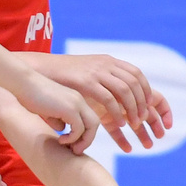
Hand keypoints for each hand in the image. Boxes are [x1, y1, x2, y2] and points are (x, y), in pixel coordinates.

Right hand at [12, 71, 97, 155]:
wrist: (23, 84)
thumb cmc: (30, 95)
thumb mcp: (47, 110)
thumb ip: (57, 119)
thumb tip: (63, 129)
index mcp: (75, 100)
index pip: (89, 120)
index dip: (84, 135)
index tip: (72, 145)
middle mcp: (79, 100)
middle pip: (94, 124)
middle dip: (87, 140)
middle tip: (75, 150)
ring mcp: (76, 103)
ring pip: (92, 126)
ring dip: (83, 141)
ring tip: (69, 147)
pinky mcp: (69, 108)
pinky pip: (79, 128)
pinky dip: (73, 138)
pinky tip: (61, 140)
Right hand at [31, 51, 171, 151]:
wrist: (36, 73)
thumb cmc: (57, 80)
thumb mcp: (84, 77)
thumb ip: (99, 84)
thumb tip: (111, 99)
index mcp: (106, 61)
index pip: (136, 74)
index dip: (146, 91)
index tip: (148, 108)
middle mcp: (104, 64)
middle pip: (135, 82)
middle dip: (144, 103)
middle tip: (144, 121)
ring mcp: (96, 72)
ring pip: (126, 91)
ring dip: (133, 109)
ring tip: (134, 125)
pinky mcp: (86, 82)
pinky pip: (109, 98)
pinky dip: (117, 113)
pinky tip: (120, 124)